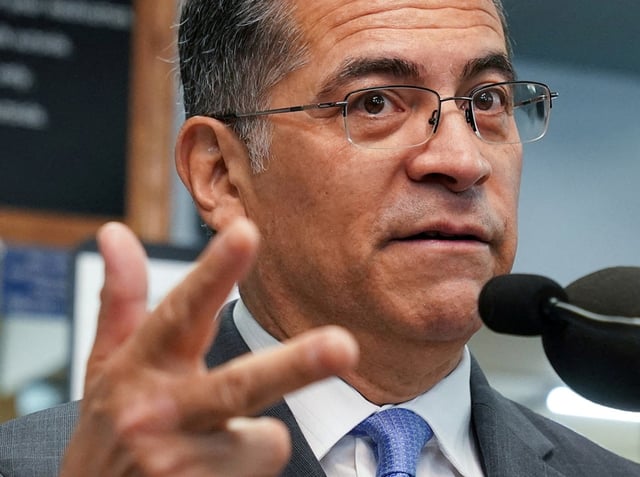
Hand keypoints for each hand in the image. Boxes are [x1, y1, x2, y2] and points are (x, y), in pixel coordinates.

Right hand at [60, 218, 358, 476]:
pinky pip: (265, 469)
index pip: (181, 313)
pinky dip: (250, 471)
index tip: (245, 233)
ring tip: (207, 453)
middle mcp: (158, 414)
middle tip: (344, 347)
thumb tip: (115, 232)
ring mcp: (178, 463)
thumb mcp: (105, 369)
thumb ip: (120, 301)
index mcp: (139, 369)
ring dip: (253, 442)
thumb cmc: (108, 435)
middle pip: (239, 385)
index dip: (215, 274)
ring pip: (268, 438)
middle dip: (295, 366)